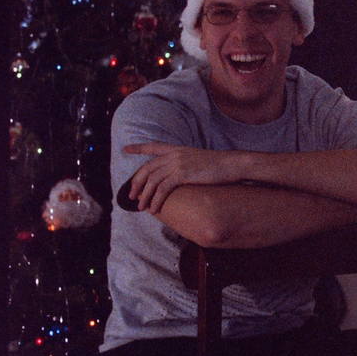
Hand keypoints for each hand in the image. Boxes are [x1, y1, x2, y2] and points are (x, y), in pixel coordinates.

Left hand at [124, 142, 238, 213]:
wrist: (231, 164)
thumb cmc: (219, 165)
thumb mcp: (199, 159)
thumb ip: (186, 163)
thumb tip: (179, 175)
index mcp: (177, 149)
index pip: (153, 146)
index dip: (138, 148)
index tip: (125, 149)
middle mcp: (174, 155)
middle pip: (147, 169)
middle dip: (136, 184)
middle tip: (132, 197)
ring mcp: (177, 164)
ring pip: (152, 181)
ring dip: (144, 196)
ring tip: (141, 208)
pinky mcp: (182, 174)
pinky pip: (163, 189)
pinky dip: (156, 200)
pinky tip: (154, 209)